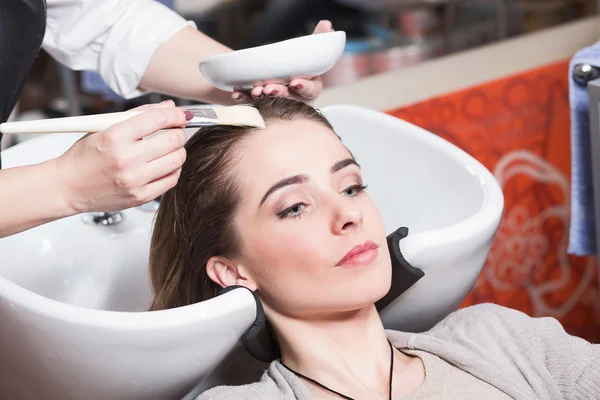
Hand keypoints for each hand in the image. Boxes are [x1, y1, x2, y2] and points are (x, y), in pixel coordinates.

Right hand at [54, 100, 188, 212]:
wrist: (67, 187)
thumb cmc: (83, 157)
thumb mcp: (103, 128)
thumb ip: (139, 115)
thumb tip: (168, 108)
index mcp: (115, 137)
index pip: (158, 119)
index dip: (176, 115)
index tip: (181, 116)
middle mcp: (126, 159)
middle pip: (173, 140)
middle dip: (178, 132)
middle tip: (174, 131)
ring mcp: (135, 180)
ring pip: (177, 160)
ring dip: (178, 151)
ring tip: (168, 148)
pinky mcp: (141, 196)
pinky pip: (172, 180)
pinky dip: (173, 169)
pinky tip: (164, 165)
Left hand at [231, 20, 333, 103]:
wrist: (278, 74)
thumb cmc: (298, 65)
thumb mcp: (309, 52)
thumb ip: (317, 40)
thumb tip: (326, 25)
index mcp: (310, 87)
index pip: (311, 89)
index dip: (304, 86)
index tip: (295, 82)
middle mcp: (296, 99)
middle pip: (290, 99)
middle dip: (279, 93)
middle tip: (269, 89)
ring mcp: (279, 104)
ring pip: (272, 104)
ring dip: (262, 98)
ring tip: (256, 91)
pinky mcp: (263, 106)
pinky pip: (253, 105)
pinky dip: (244, 99)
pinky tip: (237, 94)